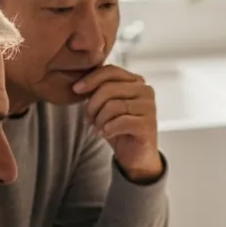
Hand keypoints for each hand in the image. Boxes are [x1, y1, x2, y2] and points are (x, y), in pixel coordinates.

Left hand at [73, 65, 161, 182]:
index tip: (76, 89)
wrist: (135, 155)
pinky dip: (108, 129)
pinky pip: (120, 121)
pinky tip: (107, 134)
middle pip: (109, 88)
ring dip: (100, 120)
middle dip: (93, 105)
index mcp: (136, 82)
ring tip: (99, 128)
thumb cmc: (120, 128)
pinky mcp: (148, 125)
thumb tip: (80, 83)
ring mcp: (149, 107)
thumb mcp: (106, 104)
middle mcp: (145, 91)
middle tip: (89, 119)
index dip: (90, 79)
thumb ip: (99, 90)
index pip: (110, 71)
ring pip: (112, 105)